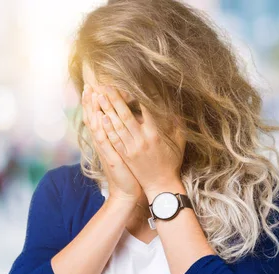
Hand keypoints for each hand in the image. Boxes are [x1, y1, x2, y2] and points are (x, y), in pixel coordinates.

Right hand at [82, 84, 142, 204]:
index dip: (96, 103)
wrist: (128, 193)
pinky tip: (100, 118)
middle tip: (89, 85)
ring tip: (91, 94)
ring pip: (97, 127)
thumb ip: (126, 137)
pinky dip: (102, 130)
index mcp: (109, 141)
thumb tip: (133, 122)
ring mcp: (107, 151)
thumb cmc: (131, 172)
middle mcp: (105, 144)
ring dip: (94, 110)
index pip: (100, 117)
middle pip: (95, 118)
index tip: (96, 87)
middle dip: (92, 102)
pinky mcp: (111, 159)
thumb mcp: (126, 152)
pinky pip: (105, 142)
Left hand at [96, 86, 185, 200]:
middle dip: (115, 99)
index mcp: (155, 135)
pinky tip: (100, 117)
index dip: (139, 96)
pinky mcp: (124, 155)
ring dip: (107, 110)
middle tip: (106, 85)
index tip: (133, 84)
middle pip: (125, 115)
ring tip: (99, 96)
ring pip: (116, 125)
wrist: (161, 185)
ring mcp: (131, 148)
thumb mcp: (179, 143)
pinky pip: (113, 139)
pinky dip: (106, 127)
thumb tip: (175, 110)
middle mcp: (141, 140)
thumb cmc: (172, 163)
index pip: (146, 110)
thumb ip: (177, 126)